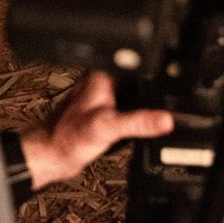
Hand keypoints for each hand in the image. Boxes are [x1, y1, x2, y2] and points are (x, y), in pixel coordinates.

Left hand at [18, 71, 173, 187]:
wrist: (52, 155)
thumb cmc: (68, 137)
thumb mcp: (110, 127)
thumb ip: (139, 122)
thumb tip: (166, 119)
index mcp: (102, 75)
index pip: (138, 67)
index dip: (156, 76)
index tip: (171, 86)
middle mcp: (102, 81)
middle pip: (138, 82)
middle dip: (150, 94)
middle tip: (158, 108)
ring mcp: (102, 96)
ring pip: (133, 96)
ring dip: (141, 107)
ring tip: (141, 119)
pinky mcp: (102, 110)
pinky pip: (126, 109)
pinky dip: (133, 117)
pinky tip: (131, 127)